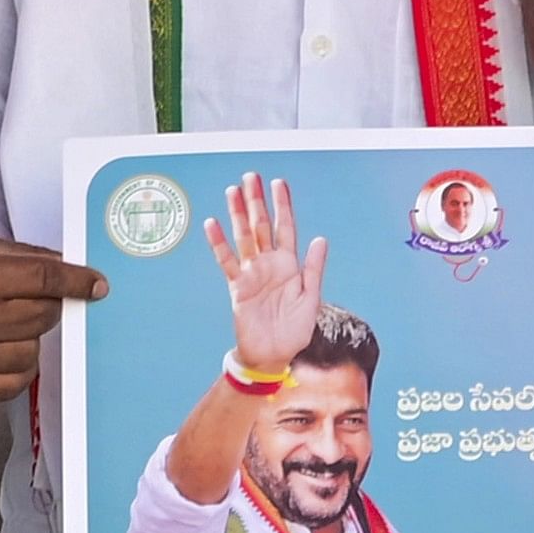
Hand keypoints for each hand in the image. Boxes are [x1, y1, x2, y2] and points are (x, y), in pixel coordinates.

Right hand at [0, 233, 108, 402]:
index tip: (98, 285)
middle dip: (45, 303)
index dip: (77, 281)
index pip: (44, 279)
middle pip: (44, 315)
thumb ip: (21, 257)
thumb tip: (71, 269)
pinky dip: (18, 366)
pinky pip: (15, 382)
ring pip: (33, 350)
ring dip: (28, 335)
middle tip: (19, 296)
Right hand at [210, 174, 325, 375]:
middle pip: (261, 226)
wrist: (272, 356)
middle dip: (257, 201)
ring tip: (233, 191)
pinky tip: (213, 224)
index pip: (286, 228)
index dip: (283, 206)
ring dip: (238, 214)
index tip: (279, 183)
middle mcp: (269, 264)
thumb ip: (313, 269)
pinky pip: (227, 261)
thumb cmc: (294, 331)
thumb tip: (320, 239)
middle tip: (251, 176)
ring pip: (244, 237)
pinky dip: (219, 243)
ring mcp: (252, 273)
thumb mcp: (310, 299)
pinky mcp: (237, 286)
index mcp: (290, 265)